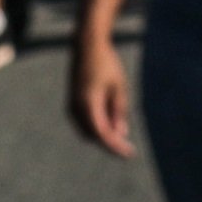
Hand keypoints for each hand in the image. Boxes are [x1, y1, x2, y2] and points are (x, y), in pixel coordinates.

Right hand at [71, 32, 138, 156]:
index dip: (115, 147)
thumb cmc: (107, 65)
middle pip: (94, 135)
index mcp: (89, 104)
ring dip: (103, 135)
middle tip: (128, 146)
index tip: (129, 154)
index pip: (102, 134)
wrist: (87, 47)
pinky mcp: (72, 104)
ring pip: (89, 131)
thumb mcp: (119, 87)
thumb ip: (119, 111)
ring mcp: (72, 107)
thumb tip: (120, 134)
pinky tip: (110, 122)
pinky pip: (85, 123)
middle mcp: (76, 109)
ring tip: (121, 131)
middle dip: (110, 142)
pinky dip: (98, 126)